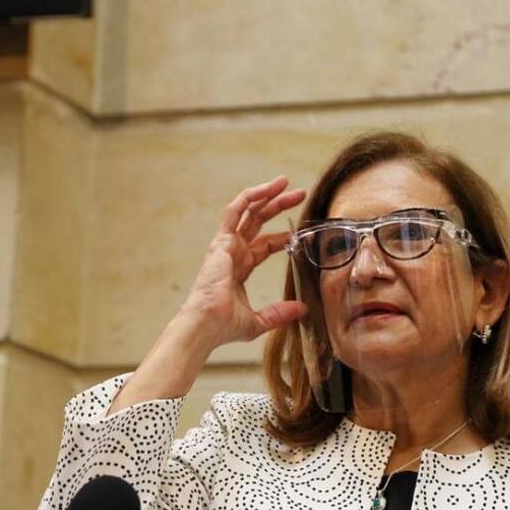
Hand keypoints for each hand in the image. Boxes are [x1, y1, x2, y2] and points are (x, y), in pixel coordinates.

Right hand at [180, 176, 307, 347]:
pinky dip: (250, 197)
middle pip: (258, 221)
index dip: (283, 236)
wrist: (206, 325)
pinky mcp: (221, 241)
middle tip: (299, 193)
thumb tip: (302, 309)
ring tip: (285, 183)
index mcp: (240, 267)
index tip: (301, 233)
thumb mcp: (259, 321)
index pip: (265, 245)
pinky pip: (235, 211)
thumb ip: (280, 313)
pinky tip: (267, 189)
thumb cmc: (223, 326)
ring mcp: (226, 245)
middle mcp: (232, 252)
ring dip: (266, 195)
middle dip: (278, 206)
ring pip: (248, 211)